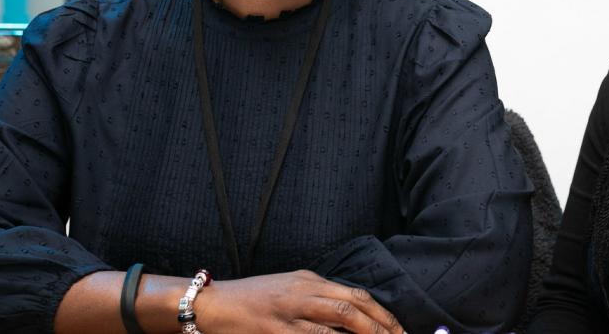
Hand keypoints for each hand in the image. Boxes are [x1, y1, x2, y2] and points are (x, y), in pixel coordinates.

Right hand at [195, 270, 403, 333]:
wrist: (210, 303)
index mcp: (309, 280)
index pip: (355, 294)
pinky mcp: (275, 330)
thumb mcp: (289, 288)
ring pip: (337, 320)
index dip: (381, 313)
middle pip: (351, 306)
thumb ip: (318, 297)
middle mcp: (303, 292)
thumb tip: (351, 314)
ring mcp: (289, 312)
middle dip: (380, 326)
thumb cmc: (252, 299)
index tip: (398, 330)